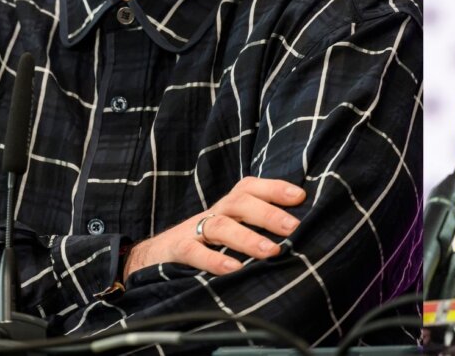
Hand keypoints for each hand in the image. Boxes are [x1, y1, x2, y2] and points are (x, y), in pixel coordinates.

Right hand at [123, 176, 305, 279]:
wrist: (153, 256)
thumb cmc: (204, 243)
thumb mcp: (230, 230)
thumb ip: (257, 228)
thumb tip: (300, 234)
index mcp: (228, 206)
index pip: (251, 187)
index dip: (275, 188)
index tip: (301, 197)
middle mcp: (214, 212)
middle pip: (240, 203)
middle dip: (268, 213)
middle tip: (292, 227)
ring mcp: (194, 230)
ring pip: (221, 226)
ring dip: (247, 238)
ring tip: (271, 252)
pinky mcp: (178, 250)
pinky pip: (194, 252)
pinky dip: (214, 259)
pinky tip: (234, 268)